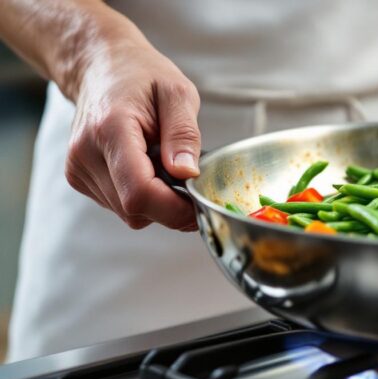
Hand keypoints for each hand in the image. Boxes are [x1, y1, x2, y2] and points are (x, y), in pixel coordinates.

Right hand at [65, 38, 200, 229]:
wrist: (100, 66)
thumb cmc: (142, 75)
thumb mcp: (177, 93)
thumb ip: (184, 134)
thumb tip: (188, 174)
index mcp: (110, 129)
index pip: (139, 192)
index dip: (174, 209)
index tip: (200, 204)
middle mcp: (86, 153)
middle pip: (135, 209)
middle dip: (170, 206)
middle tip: (189, 180)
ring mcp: (77, 168)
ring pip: (129, 213)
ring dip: (156, 200)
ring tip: (162, 163)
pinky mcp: (78, 177)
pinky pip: (119, 205)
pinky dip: (140, 195)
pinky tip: (146, 166)